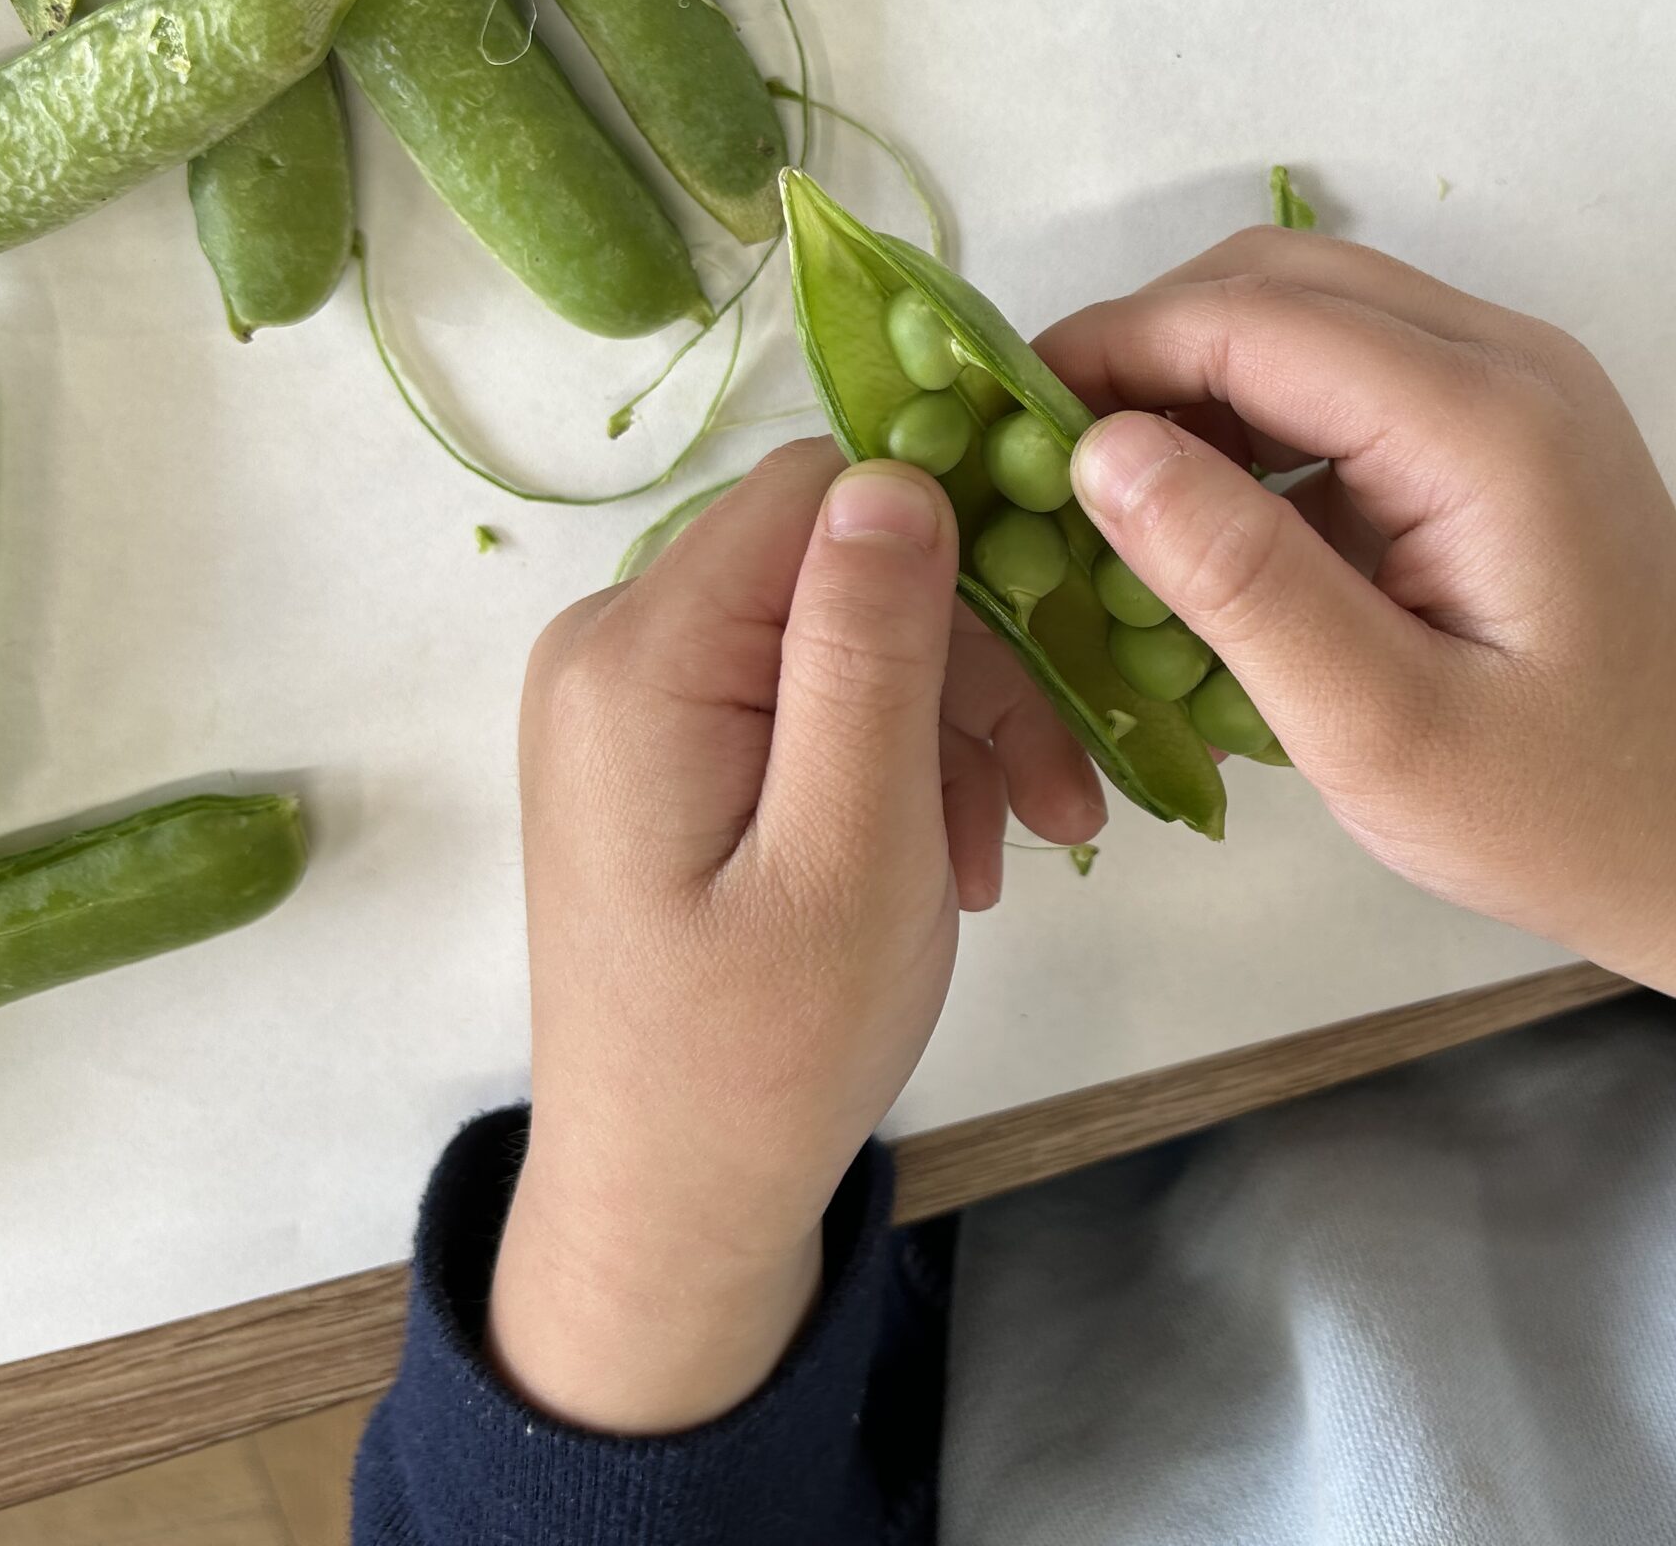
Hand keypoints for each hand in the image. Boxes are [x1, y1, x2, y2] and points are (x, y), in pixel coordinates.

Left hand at [485, 441, 1103, 1434]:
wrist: (669, 1202)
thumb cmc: (768, 1051)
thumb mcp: (853, 849)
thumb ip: (870, 654)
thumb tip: (899, 474)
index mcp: (641, 654)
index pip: (822, 490)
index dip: (954, 547)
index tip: (1057, 656)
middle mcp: (612, 645)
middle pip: (837, 568)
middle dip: (968, 669)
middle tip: (1063, 807)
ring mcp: (630, 700)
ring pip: (838, 635)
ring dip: (948, 730)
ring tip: (1009, 856)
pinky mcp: (660, 751)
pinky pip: (803, 699)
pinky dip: (893, 764)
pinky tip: (947, 860)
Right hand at [1039, 232, 1675, 1090]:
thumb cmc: (1567, 813)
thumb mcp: (1383, 727)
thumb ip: (1242, 581)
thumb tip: (1097, 449)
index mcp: (1483, 423)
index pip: (1249, 321)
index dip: (1107, 353)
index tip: (990, 428)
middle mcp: (1507, 360)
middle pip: (1275, 285)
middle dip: (1140, 352)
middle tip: (1032, 464)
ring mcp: (1516, 385)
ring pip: (1308, 315)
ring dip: (1195, 382)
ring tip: (1101, 499)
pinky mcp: (1507, 428)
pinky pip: (1352, 375)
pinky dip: (1257, 421)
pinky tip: (1207, 525)